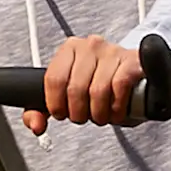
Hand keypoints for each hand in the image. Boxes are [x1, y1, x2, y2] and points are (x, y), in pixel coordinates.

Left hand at [20, 32, 150, 135]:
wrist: (135, 76)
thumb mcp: (67, 95)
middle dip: (79, 113)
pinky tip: (117, 111)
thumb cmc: (98, 85)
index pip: (53, 80)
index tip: (63, 114)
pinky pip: (119, 86)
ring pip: (97, 91)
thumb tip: (35, 124)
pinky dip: (117, 107)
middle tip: (86, 117)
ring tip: (102, 115)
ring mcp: (113, 51)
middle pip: (75, 89)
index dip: (56, 105)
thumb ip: (42, 110)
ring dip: (100, 113)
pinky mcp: (132, 61)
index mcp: (69, 49)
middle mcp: (90, 45)